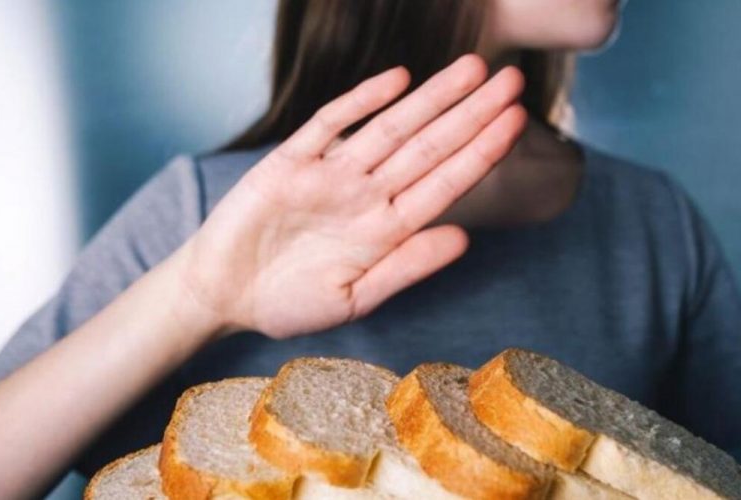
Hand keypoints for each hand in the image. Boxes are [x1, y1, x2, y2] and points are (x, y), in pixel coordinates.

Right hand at [183, 53, 525, 338]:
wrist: (223, 294)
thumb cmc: (287, 303)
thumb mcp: (353, 298)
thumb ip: (406, 268)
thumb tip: (465, 239)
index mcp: (386, 230)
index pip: (445, 184)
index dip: (481, 153)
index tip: (517, 124)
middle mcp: (366, 195)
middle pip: (429, 147)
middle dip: (471, 113)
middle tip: (513, 80)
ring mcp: (330, 175)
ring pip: (390, 128)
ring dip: (430, 99)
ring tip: (473, 68)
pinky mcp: (290, 161)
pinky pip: (330, 124)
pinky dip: (362, 101)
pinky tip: (398, 79)